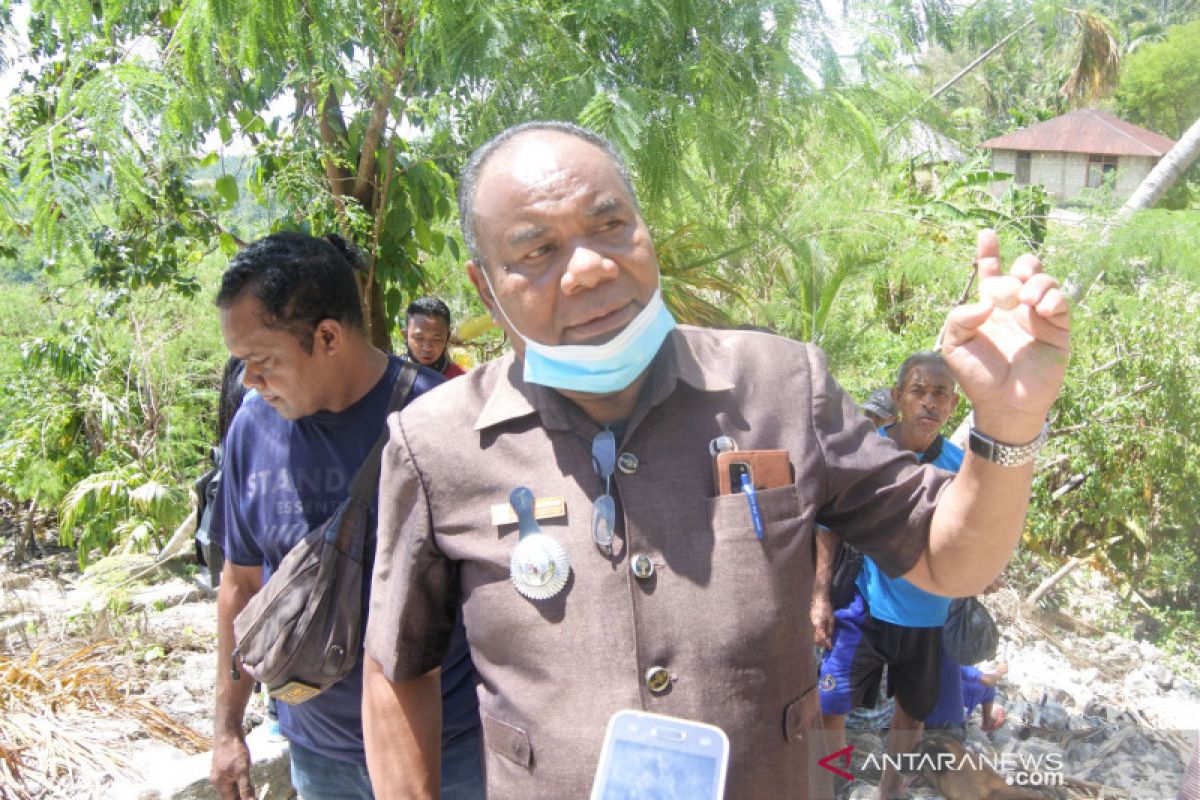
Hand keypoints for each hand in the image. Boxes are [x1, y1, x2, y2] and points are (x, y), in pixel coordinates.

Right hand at [211, 734, 255, 798]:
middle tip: (255, 795)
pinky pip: (230, 780)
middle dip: (242, 797)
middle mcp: (217, 781)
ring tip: (252, 791)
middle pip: (230, 796)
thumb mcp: (242, 770)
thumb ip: (245, 788)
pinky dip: (238, 782)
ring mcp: (219, 773)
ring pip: (230, 788)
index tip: (252, 799)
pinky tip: (245, 780)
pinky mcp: (223, 766)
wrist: (228, 731)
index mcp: (220, 784)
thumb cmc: (234, 751)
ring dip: (240, 791)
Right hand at [810, 595, 834, 650]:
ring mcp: (812, 624)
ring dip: (820, 640)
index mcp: (818, 625)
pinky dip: (819, 635)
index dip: (826, 644)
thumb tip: (829, 639)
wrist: (819, 600)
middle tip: (828, 646)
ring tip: (826, 642)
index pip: (822, 638)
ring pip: (815, 635)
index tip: (830, 648)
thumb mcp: (831, 620)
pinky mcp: (812, 622)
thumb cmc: (826, 609)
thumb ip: (830, 630)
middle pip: (816, 639)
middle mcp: (814, 626)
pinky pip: (815, 631)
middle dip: (821, 644)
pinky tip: (824, 635)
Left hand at [941, 229, 1069, 442]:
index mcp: (989, 307)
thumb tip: (985, 302)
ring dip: (1037, 282)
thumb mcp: (955, 345)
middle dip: (1023, 265)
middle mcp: (1014, 307)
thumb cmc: (977, 375)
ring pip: (1045, 281)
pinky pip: (1061, 302)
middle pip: (1024, 270)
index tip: (986, 234)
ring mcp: (1037, 316)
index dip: (989, 252)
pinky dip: (1053, 297)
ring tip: (1027, 299)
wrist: (1003, 403)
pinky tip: (1041, 307)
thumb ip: (960, 317)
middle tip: (1016, 279)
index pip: (991, 272)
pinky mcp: (1058, 329)